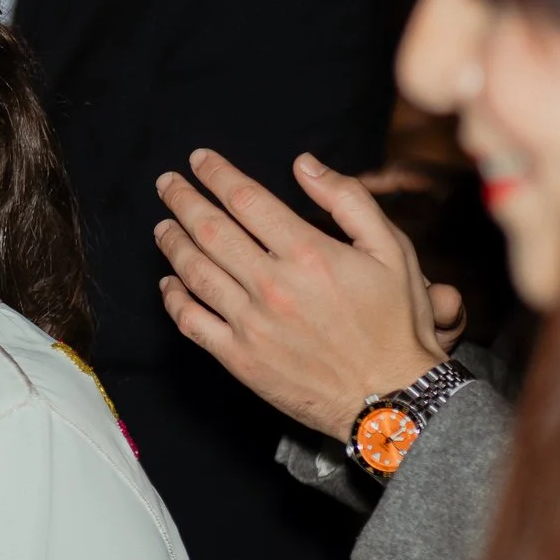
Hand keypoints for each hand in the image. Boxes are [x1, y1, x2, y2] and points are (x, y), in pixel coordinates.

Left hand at [154, 150, 462, 438]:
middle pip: (210, 229)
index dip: (216, 175)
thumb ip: (349, 200)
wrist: (391, 399)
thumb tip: (304, 164)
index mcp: (307, 252)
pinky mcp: (240, 358)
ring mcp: (252, 323)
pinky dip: (174, 299)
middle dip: (182, 200)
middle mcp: (272, 285)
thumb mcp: (392, 250)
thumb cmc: (396, 323)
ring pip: (195, 271)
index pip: (245, 199)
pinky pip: (192, 322)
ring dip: (172, 243)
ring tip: (163, 225)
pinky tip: (169, 283)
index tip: (199, 160)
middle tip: (166, 183)